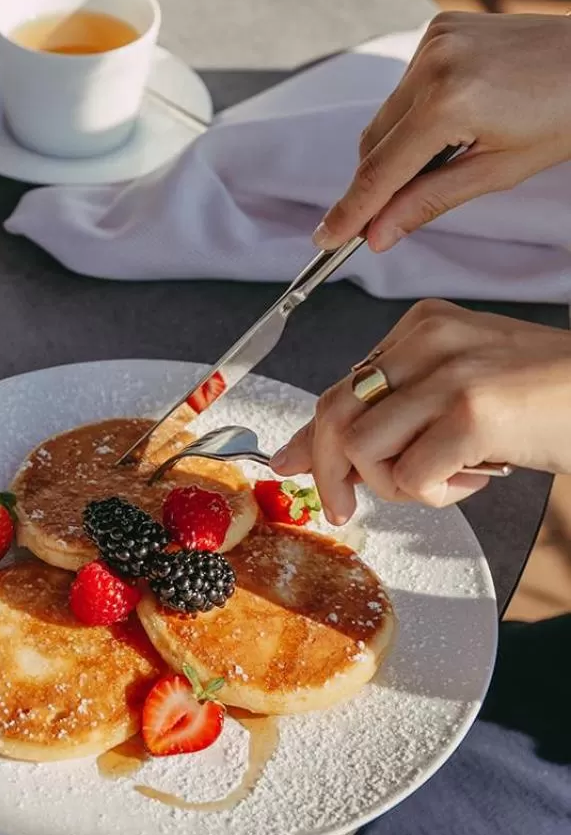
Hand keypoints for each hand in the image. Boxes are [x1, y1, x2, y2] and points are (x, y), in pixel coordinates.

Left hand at [272, 300, 570, 522]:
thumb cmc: (548, 396)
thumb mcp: (464, 385)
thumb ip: (402, 408)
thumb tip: (323, 452)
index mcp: (421, 326)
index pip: (340, 385)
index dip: (311, 436)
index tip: (290, 464)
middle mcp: (427, 340)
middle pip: (335, 414)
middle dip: (330, 472)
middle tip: (344, 508)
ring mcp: (449, 374)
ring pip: (362, 449)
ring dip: (396, 486)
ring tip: (448, 479)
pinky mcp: (472, 414)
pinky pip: (410, 478)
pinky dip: (436, 496)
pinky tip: (478, 478)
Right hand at [313, 12, 570, 252]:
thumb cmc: (565, 116)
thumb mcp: (500, 171)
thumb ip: (429, 201)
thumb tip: (378, 234)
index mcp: (449, 103)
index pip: (381, 171)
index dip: (351, 210)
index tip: (325, 238)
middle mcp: (431, 64)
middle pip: (373, 142)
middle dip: (377, 181)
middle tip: (384, 217)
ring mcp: (433, 40)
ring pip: (388, 113)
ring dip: (400, 143)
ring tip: (453, 150)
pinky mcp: (439, 27)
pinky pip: (407, 83)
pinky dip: (418, 108)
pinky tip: (458, 114)